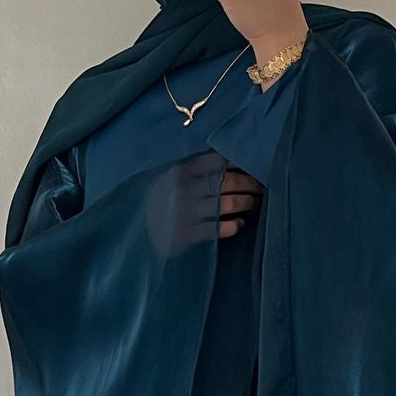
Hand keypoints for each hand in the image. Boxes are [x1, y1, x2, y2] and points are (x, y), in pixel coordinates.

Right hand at [145, 155, 263, 255]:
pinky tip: (239, 223)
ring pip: (227, 203)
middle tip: (261, 187)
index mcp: (181, 171)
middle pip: (228, 181)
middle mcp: (184, 189)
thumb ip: (193, 170)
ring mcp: (185, 212)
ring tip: (254, 203)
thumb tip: (230, 163)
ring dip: (246, 203)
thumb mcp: (169, 179)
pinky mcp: (186, 234)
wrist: (134, 230)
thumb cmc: (158, 200)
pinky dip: (233, 226)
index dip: (239, 163)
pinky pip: (218, 228)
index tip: (254, 166)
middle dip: (250, 184)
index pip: (218, 161)